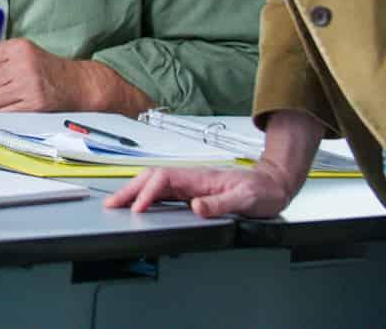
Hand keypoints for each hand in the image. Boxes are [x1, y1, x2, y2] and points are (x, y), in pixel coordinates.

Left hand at [0, 38, 137, 112]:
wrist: (78, 83)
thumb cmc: (46, 68)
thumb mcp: (26, 53)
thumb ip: (1, 56)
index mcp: (19, 48)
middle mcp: (24, 65)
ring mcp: (28, 86)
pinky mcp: (33, 105)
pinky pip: (4, 111)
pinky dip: (0, 111)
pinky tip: (3, 107)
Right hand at [104, 161, 300, 217]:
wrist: (274, 184)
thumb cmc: (262, 190)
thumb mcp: (246, 198)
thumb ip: (221, 202)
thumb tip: (196, 206)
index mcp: (200, 177)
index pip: (164, 180)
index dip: (147, 194)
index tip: (137, 209)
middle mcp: (192, 178)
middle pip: (152, 178)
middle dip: (129, 190)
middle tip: (110, 204)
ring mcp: (191, 184)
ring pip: (154, 183)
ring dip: (133, 192)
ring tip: (117, 204)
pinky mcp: (193, 191)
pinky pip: (163, 191)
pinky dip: (145, 196)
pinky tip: (139, 204)